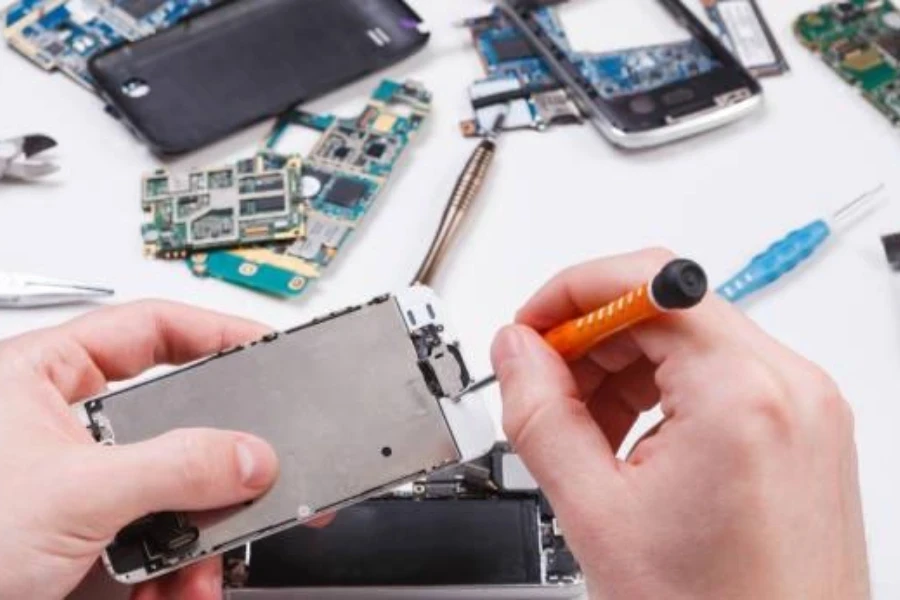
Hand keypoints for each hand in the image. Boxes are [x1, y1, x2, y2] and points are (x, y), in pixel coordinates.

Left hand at [0, 301, 278, 599]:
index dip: (214, 331)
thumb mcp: (71, 494)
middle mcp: (64, 426)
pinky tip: (173, 594)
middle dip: (213, 474)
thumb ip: (173, 466)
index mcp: (42, 377)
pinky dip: (173, 574)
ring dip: (195, 542)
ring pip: (170, 494)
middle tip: (256, 481)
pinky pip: (154, 541)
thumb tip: (249, 455)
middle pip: (174, 423)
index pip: (149, 328)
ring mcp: (76, 486)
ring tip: (195, 577)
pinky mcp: (84, 537)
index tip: (266, 349)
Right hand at [491, 249, 867, 598]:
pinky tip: (628, 446)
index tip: (531, 330)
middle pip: (667, 305)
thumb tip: (516, 351)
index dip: (569, 294)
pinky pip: (719, 379)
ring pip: (690, 341)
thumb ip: (541, 413)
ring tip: (583, 432)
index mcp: (743, 394)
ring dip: (622, 369)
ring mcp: (805, 409)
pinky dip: (662, 394)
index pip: (646, 280)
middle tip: (543, 385)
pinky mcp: (803, 431)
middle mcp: (791, 387)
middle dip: (590, 338)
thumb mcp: (597, 512)